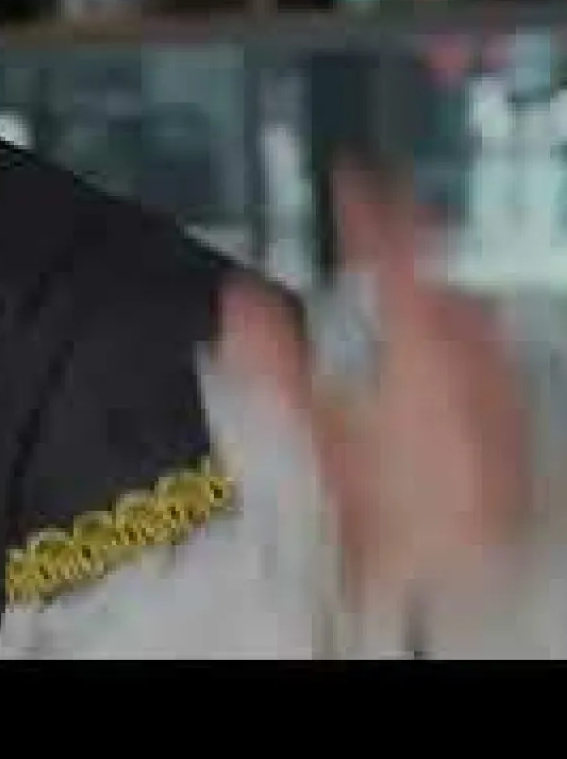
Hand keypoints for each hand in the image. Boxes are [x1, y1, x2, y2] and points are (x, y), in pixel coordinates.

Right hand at [217, 165, 531, 609]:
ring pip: (480, 320)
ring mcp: (503, 400)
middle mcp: (472, 364)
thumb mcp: (308, 440)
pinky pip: (499, 363)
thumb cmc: (383, 520)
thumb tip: (238, 298)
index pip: (395, 256)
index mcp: (419, 352)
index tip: (355, 171)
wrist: (455, 587)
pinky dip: (471, 342)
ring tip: (416, 284)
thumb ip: (270, 363)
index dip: (372, 208)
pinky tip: (454, 359)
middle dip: (419, 249)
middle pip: (449, 284)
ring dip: (446, 292)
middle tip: (386, 223)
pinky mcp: (519, 434)